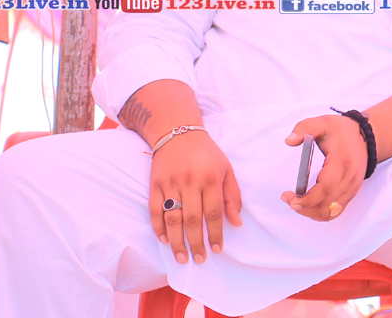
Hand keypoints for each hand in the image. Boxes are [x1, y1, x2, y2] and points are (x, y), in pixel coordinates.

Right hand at [148, 130, 242, 264]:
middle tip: (199, 259)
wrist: (178, 132)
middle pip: (192, 219)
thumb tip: (236, 222)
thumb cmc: (207, 153)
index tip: (217, 249)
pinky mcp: (155, 183)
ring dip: (176, 241)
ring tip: (181, 257)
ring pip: (172, 218)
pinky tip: (164, 240)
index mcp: (211, 178)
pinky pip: (155, 209)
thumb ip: (232, 195)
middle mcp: (190, 181)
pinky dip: (158, 227)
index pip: (213, 212)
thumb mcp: (226, 168)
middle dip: (196, 243)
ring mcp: (171, 183)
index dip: (215, 233)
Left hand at [281, 114, 367, 220]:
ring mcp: (352, 188)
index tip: (289, 198)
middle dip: (304, 207)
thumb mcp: (322, 122)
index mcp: (341, 162)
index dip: (307, 198)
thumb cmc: (341, 130)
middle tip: (287, 199)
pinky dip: (320, 213)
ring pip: (330, 212)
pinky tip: (309, 206)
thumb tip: (289, 141)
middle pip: (326, 204)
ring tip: (296, 203)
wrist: (366, 136)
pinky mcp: (352, 193)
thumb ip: (304, 128)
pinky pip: (335, 212)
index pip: (325, 188)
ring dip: (311, 212)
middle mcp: (350, 178)